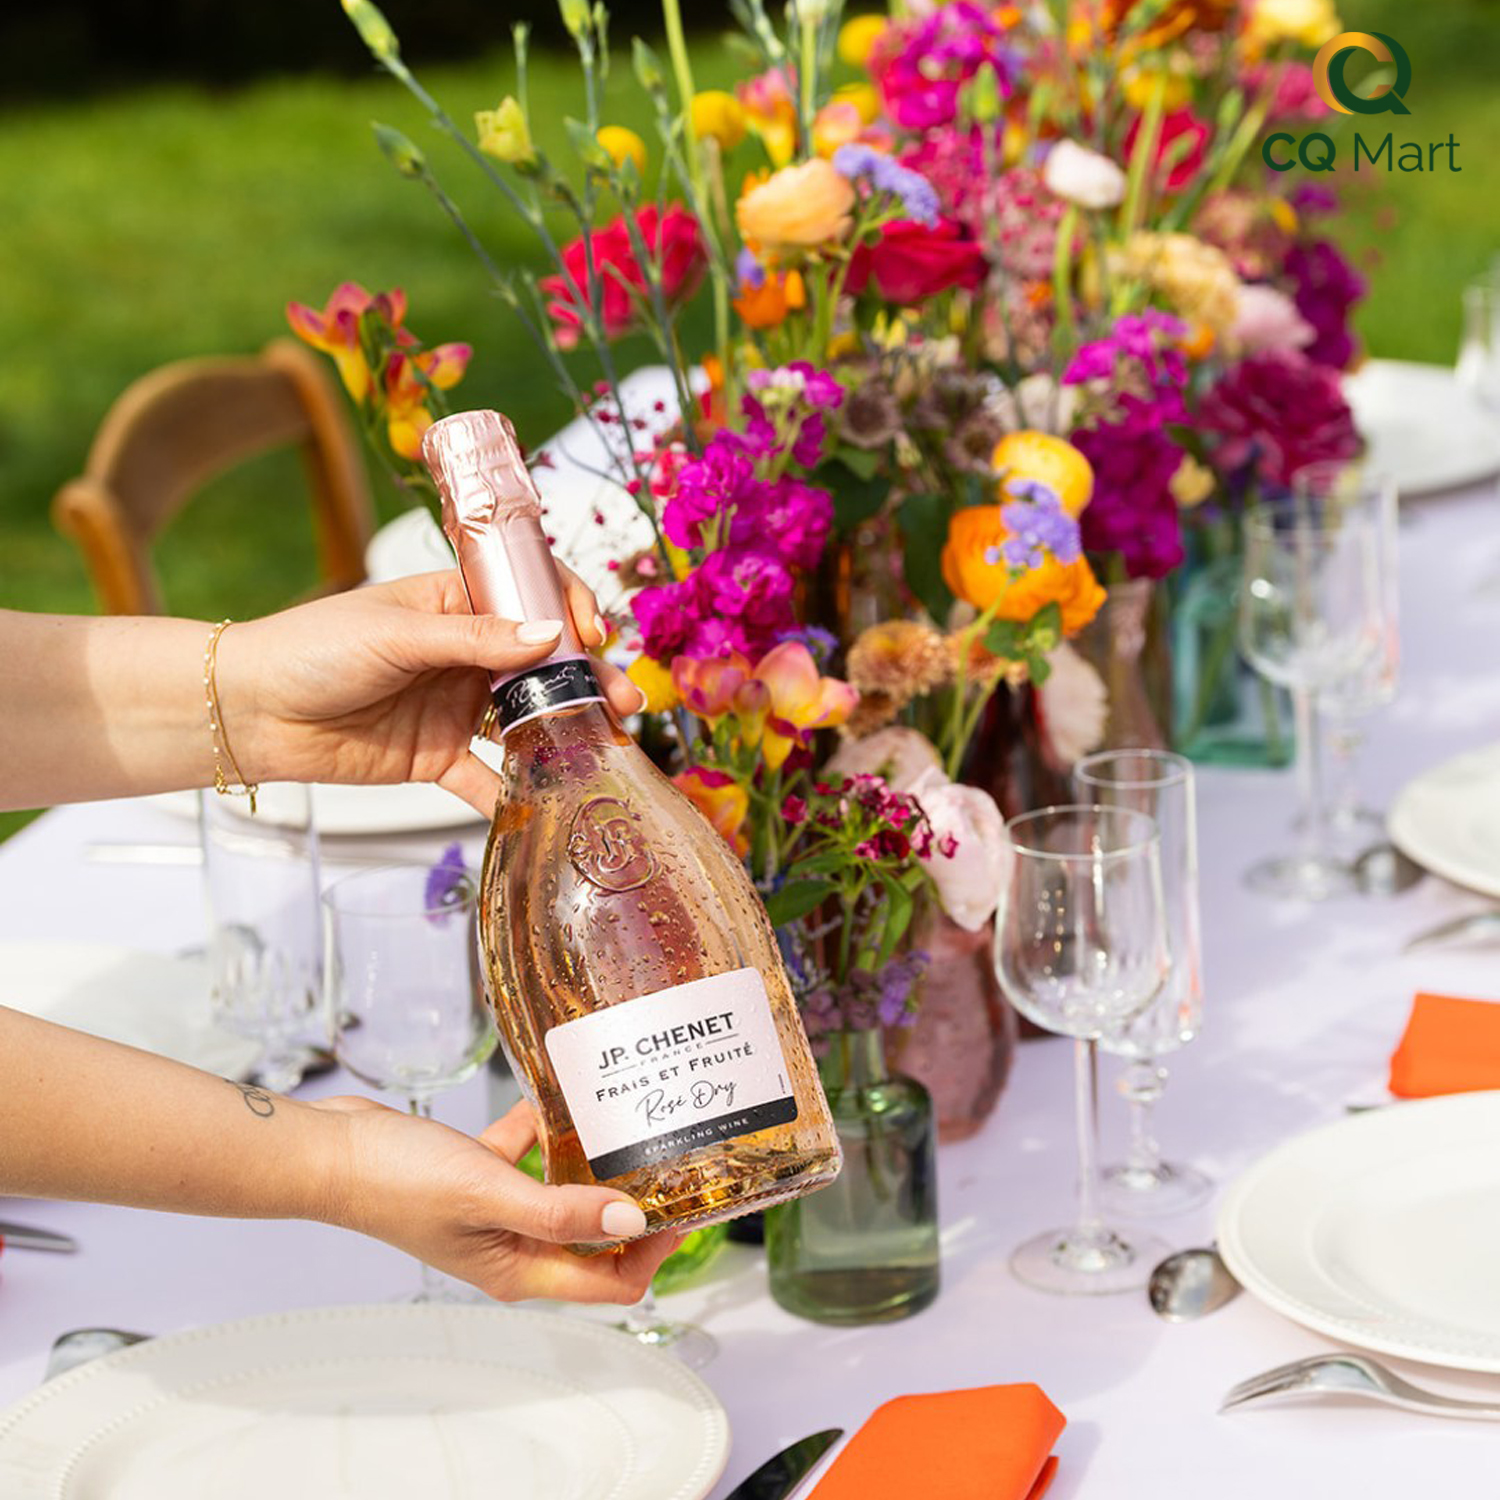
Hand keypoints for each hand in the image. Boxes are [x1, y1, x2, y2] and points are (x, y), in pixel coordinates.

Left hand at [219, 569, 643, 813]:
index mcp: (453, 602)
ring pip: (524, 717)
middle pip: (540, 662)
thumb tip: (548, 635)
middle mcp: (462, 651)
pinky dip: (514, 790)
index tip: (590, 633)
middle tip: (624, 698)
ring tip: (608, 740)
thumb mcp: (398, 634)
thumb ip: (476, 639)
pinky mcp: (437, 755)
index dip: (567, 609)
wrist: (251, 711)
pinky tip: (547, 800)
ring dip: (565, 729)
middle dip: (586, 678)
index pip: (528, 595)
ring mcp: (454, 704)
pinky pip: (486, 776)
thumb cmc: (311, 649)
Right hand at [315, 1096, 680, 1302]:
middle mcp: (513, 1247)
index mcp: (520, 1270)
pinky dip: (542, 1128)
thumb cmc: (397, 1182)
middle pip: (595, 1240)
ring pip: (564, 1192)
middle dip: (633, 1205)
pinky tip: (554, 1094)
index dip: (653, 1253)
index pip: (610, 1282)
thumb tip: (632, 1222)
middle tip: (668, 1158)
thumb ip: (561, 1211)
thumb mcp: (490, 1195)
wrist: (331, 1152)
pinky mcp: (478, 1174)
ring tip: (627, 1122)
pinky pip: (526, 1152)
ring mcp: (495, 1211)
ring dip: (591, 1163)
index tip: (684, 1207)